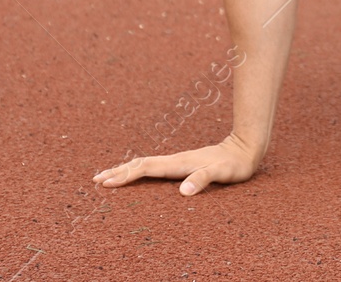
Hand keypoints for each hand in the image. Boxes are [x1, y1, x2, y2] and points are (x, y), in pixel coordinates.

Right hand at [93, 133, 261, 196]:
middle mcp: (174, 161)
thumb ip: (202, 179)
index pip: (145, 168)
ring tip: (106, 176)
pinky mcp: (181, 164)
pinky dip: (138, 170)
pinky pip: (153, 167)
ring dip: (125, 170)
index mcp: (178, 163)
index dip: (125, 175)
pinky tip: (135, 174)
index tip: (106, 182)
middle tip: (95, 180)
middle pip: (139, 164)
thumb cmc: (234, 164)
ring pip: (144, 164)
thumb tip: (183, 192)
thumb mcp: (221, 173)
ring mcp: (177, 161)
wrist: (244, 148)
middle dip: (117, 172)